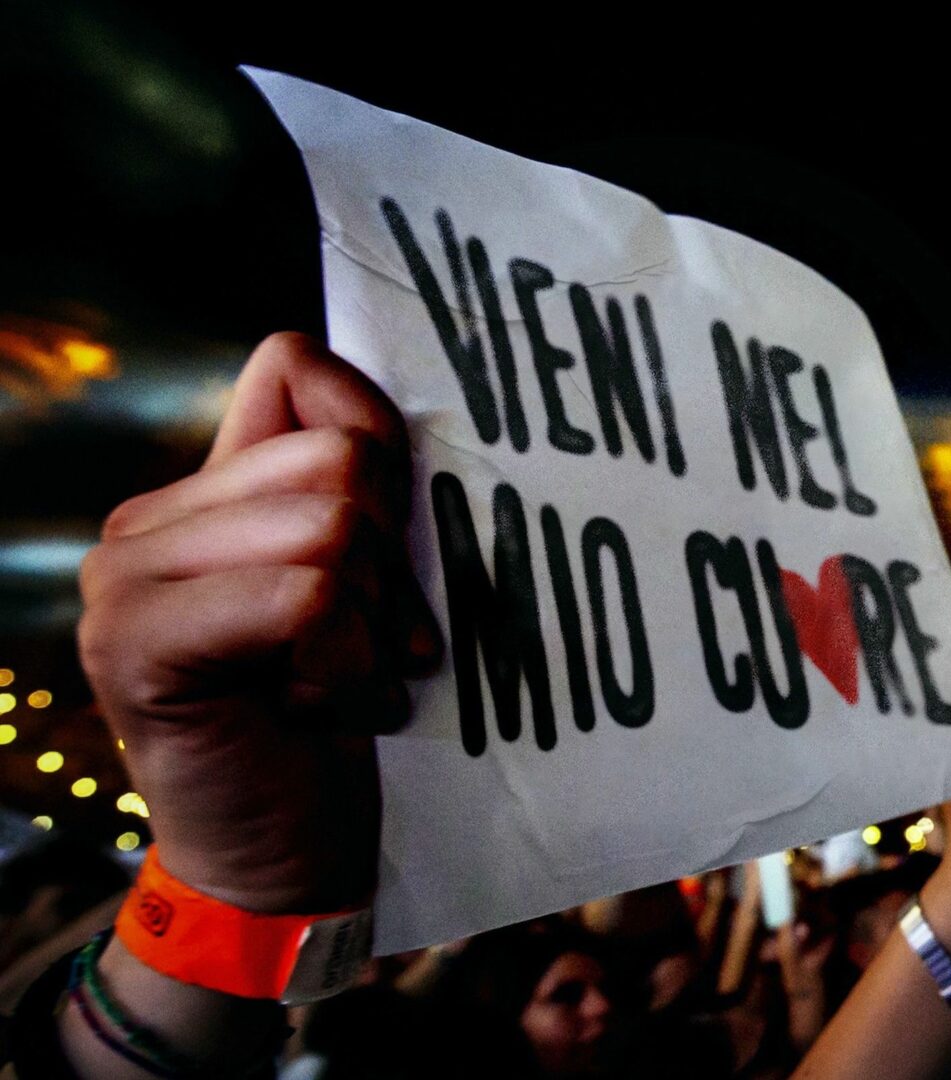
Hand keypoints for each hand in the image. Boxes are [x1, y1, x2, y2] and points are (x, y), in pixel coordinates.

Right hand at [78, 333, 439, 913]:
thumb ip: (364, 490)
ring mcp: (128, 575)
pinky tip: (322, 707)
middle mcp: (152, 517)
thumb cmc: (347, 717)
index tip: (394, 550)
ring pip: (328, 525)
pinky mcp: (136, 639)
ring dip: (371, 622)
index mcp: (211, 491)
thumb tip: (388, 400)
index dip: (378, 442)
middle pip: (338, 457)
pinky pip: (299, 595)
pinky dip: (343, 660)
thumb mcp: (374, 583)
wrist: (290, 859)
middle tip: (380, 644)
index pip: (297, 366)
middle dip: (394, 563)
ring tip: (348, 680)